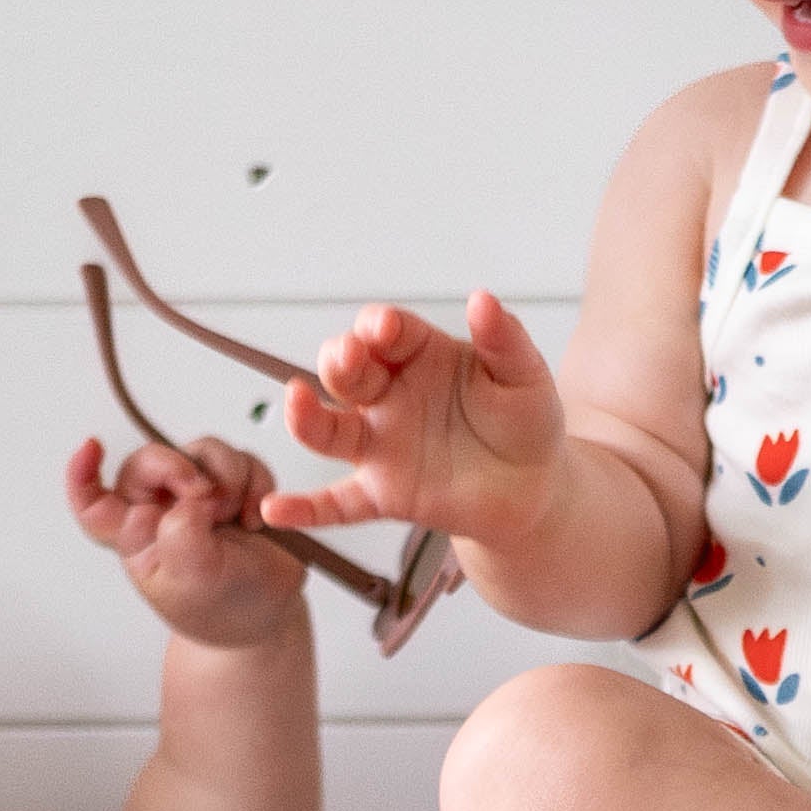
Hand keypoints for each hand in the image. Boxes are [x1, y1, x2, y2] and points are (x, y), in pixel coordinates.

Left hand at [66, 433, 308, 648]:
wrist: (269, 614)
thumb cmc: (222, 609)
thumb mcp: (195, 582)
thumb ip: (182, 540)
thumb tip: (188, 501)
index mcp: (136, 538)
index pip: (95, 504)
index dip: (84, 474)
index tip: (91, 446)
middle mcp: (161, 511)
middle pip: (151, 461)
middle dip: (180, 468)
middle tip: (207, 494)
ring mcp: (197, 496)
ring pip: (201, 451)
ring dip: (228, 475)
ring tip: (237, 515)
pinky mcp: (232, 487)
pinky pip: (241, 459)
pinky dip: (255, 481)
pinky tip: (256, 516)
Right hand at [264, 292, 567, 554]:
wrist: (534, 488)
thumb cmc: (523, 422)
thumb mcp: (524, 375)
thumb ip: (503, 339)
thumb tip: (483, 300)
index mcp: (419, 357)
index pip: (386, 332)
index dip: (379, 327)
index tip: (385, 328)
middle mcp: (389, 396)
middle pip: (346, 372)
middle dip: (340, 360)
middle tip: (347, 356)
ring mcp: (381, 446)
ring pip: (330, 429)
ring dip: (307, 417)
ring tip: (296, 403)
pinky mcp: (383, 494)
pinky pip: (337, 503)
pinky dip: (305, 510)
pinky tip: (276, 510)